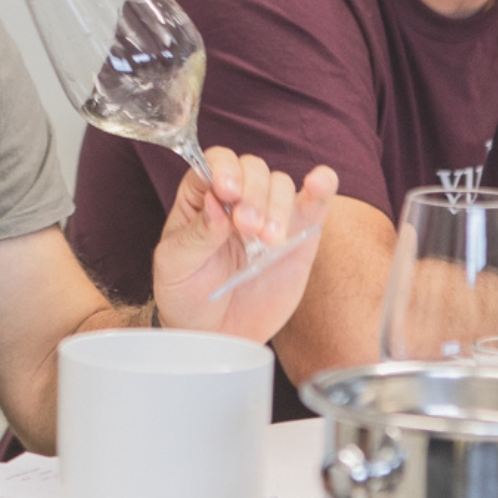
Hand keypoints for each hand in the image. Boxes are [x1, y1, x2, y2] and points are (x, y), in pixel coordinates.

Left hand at [151, 147, 337, 340]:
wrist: (214, 335)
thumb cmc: (186, 295)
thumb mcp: (176, 266)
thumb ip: (197, 234)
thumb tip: (216, 203)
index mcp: (200, 198)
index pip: (214, 163)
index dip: (224, 170)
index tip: (227, 192)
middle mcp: (236, 199)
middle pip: (252, 169)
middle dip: (253, 194)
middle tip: (248, 228)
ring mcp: (269, 215)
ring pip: (281, 184)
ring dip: (278, 205)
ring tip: (269, 242)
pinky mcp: (299, 237)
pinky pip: (314, 204)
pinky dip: (321, 188)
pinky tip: (320, 182)